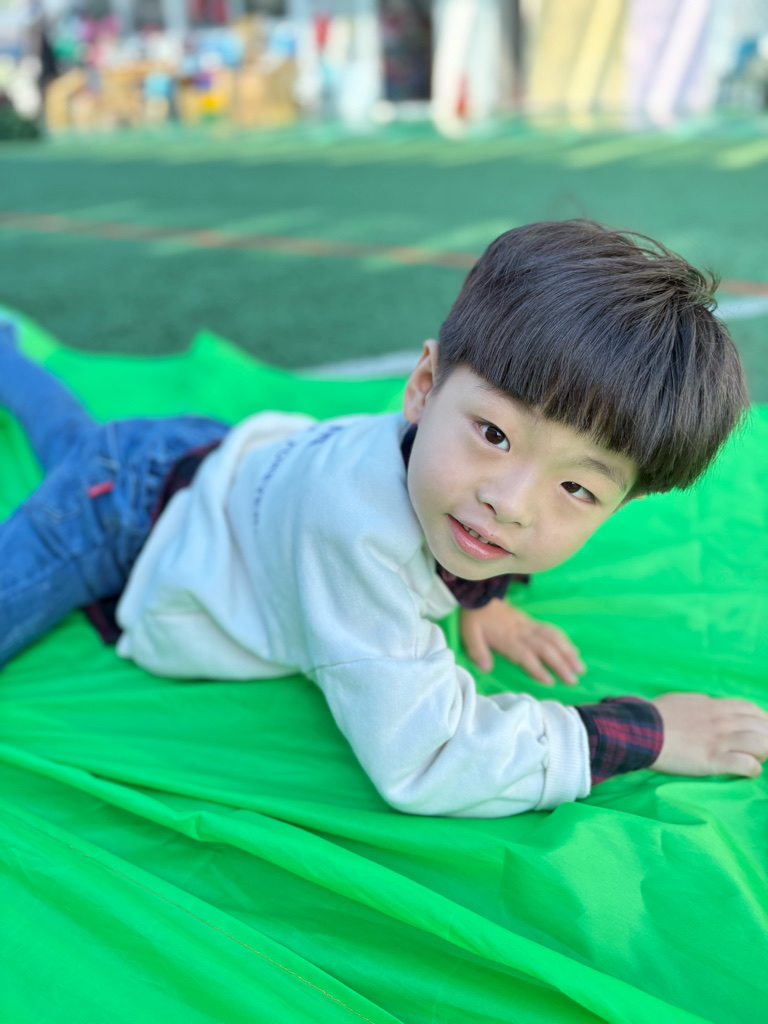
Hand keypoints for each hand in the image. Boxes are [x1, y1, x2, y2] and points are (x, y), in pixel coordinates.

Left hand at [459, 599, 585, 685]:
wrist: (480, 593)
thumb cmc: (474, 617)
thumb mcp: (469, 634)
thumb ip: (478, 651)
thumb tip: (486, 669)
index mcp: (507, 638)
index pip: (525, 655)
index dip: (537, 668)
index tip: (550, 682)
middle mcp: (521, 632)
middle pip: (545, 649)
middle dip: (560, 664)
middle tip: (573, 679)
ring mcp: (528, 626)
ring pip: (552, 638)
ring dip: (567, 652)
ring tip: (580, 666)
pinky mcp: (531, 621)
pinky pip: (550, 630)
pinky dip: (564, 640)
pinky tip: (572, 650)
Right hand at [650, 693, 767, 777]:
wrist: (642, 729)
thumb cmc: (656, 714)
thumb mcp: (682, 700)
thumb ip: (700, 704)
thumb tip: (708, 705)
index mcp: (715, 706)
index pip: (751, 709)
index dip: (762, 720)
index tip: (760, 729)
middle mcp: (723, 721)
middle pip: (762, 726)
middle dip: (767, 737)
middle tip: (761, 748)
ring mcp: (720, 740)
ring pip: (762, 744)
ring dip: (764, 753)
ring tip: (757, 760)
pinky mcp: (714, 760)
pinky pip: (746, 765)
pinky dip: (752, 769)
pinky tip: (748, 771)